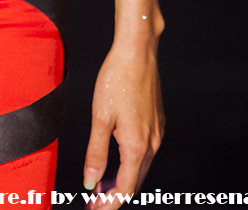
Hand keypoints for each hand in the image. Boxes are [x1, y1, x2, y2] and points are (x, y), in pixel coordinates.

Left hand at [83, 36, 163, 199]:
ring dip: (122, 179)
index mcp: (137, 145)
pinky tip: (117, 159)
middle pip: (135, 181)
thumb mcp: (100, 117)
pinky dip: (130, 162)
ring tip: (101, 185)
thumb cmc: (117, 78)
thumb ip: (96, 152)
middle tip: (94, 204)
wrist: (138, 51)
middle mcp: (152, 142)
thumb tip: (90, 180)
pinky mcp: (156, 121)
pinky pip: (144, 151)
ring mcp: (157, 131)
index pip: (125, 189)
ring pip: (140, 167)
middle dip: (114, 196)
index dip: (109, 204)